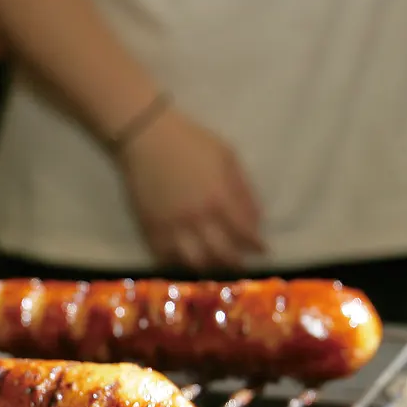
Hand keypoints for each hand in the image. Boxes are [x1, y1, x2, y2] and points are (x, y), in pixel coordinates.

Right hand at [117, 107, 264, 269]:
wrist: (145, 138)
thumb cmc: (191, 142)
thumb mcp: (227, 157)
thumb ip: (244, 190)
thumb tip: (256, 220)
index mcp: (219, 198)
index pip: (244, 234)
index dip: (256, 246)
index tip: (262, 250)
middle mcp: (197, 218)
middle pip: (221, 254)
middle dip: (235, 264)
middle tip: (241, 266)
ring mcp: (171, 226)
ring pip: (194, 262)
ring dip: (208, 268)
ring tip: (215, 267)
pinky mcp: (150, 228)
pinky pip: (165, 257)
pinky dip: (179, 264)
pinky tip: (186, 262)